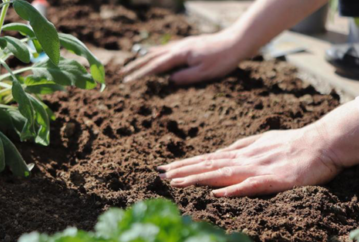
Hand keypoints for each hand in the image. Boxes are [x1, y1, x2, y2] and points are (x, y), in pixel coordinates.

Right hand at [120, 32, 249, 84]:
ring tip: (133, 64)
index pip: (156, 67)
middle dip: (136, 66)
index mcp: (180, 55)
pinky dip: (156, 52)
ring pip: (158, 51)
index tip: (128, 81)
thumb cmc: (222, 59)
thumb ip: (185, 77)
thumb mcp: (205, 73)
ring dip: (144, 59)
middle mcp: (179, 47)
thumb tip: (169, 81)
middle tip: (122, 73)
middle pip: (152, 57)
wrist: (236, 42)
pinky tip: (153, 53)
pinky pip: (166, 48)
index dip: (141, 74)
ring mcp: (183, 44)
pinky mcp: (188, 44)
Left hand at [158, 125, 342, 196]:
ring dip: (199, 178)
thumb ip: (242, 146)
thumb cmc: (294, 142)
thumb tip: (222, 151)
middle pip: (210, 165)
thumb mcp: (263, 141)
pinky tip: (217, 193)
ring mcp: (260, 169)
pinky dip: (234, 190)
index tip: (166, 168)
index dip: (187, 164)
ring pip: (223, 174)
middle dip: (184, 171)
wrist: (324, 142)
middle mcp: (246, 159)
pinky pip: (252, 185)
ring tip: (177, 182)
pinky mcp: (276, 180)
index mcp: (243, 152)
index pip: (209, 159)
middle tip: (160, 175)